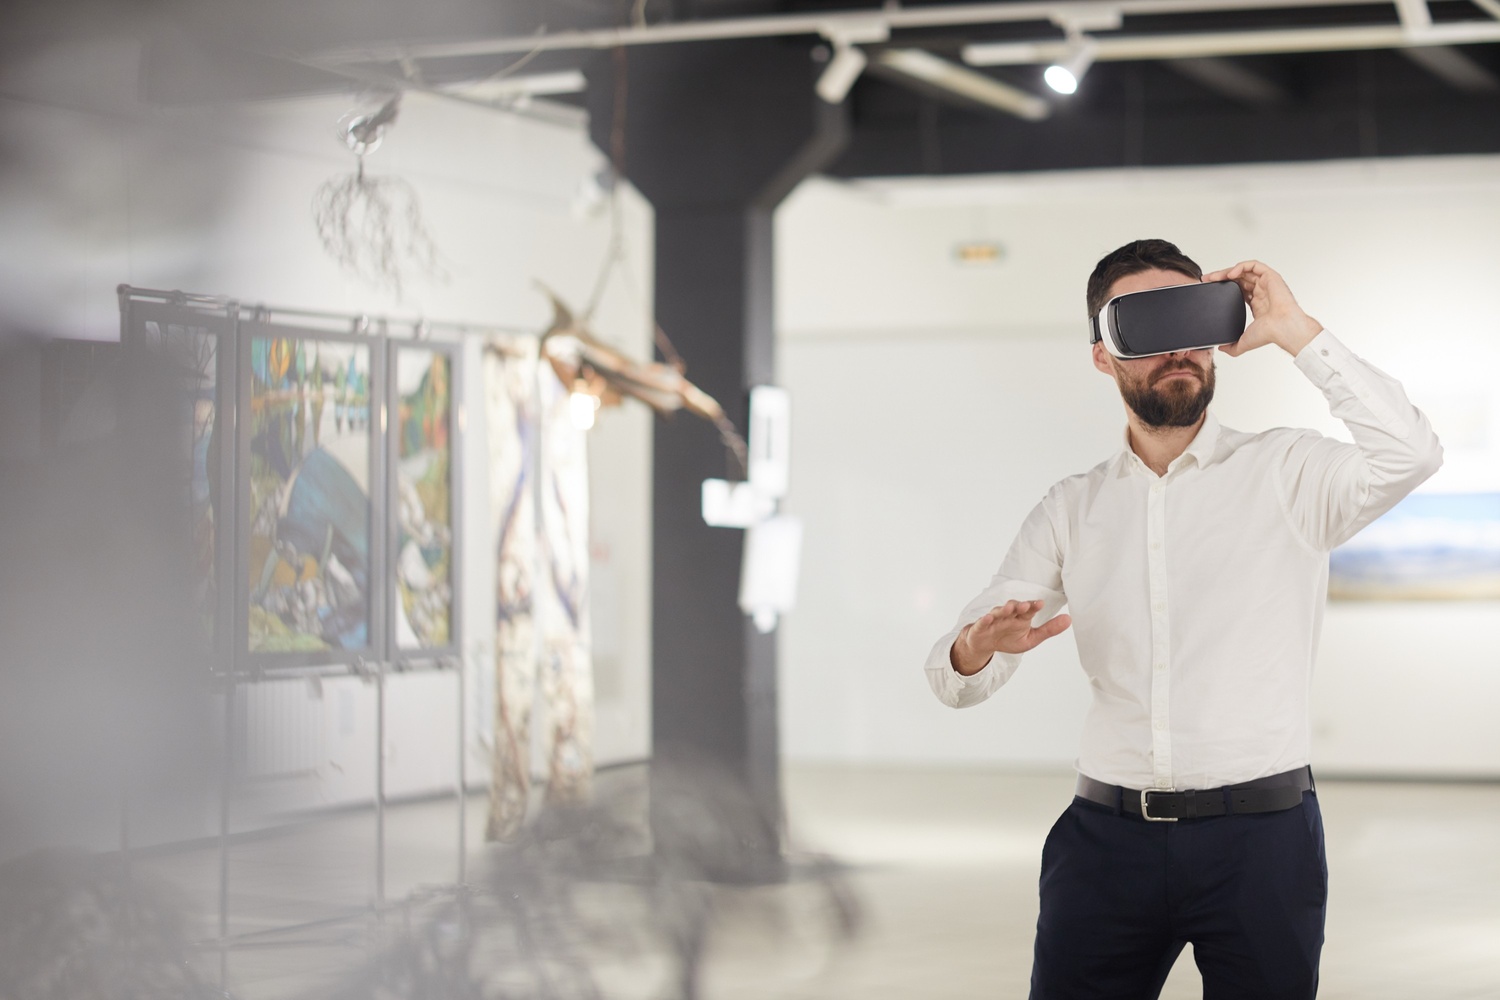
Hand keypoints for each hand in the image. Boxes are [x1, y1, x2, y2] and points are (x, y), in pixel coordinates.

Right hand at [950, 599, 1071, 675]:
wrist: (985, 644)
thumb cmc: (1009, 638)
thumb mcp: (1031, 638)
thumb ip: (1049, 630)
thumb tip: (1069, 619)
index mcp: (1020, 618)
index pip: (1028, 610)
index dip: (1033, 606)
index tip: (1040, 604)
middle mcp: (1007, 616)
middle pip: (1013, 608)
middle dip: (1019, 605)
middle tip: (1026, 605)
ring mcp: (993, 620)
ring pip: (998, 612)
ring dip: (1003, 609)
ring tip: (1009, 608)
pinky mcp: (980, 627)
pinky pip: (982, 623)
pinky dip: (984, 620)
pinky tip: (988, 618)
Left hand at [1202, 260, 1322, 357]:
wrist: (1283, 329)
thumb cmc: (1270, 334)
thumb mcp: (1244, 342)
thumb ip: (1232, 346)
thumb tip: (1221, 348)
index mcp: (1257, 302)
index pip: (1238, 289)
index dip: (1223, 286)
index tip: (1209, 287)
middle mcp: (1262, 291)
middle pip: (1239, 278)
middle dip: (1221, 277)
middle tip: (1206, 279)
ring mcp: (1266, 283)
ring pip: (1244, 270)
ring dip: (1227, 271)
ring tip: (1214, 276)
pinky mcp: (1271, 277)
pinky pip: (1254, 265)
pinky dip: (1241, 266)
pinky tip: (1230, 274)